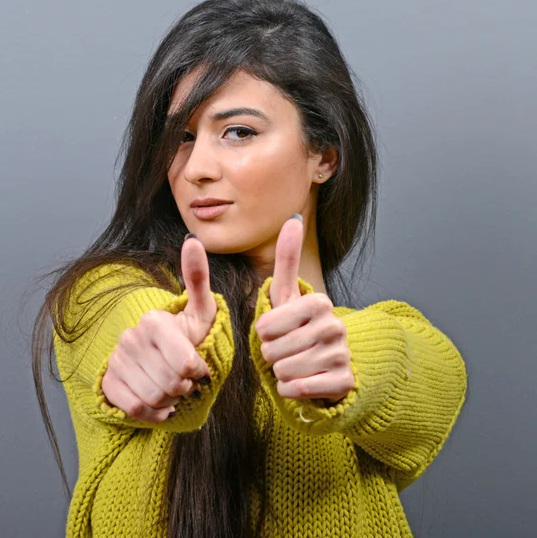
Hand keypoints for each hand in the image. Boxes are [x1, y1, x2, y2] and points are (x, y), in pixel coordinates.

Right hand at [101, 234, 216, 422]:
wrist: (163, 359)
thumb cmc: (189, 335)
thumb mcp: (201, 311)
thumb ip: (198, 279)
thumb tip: (193, 240)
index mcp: (154, 321)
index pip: (186, 364)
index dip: (198, 372)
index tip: (200, 367)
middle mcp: (130, 337)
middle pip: (171, 384)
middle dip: (186, 387)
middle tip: (187, 380)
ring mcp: (116, 360)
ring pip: (153, 398)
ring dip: (171, 400)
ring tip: (174, 388)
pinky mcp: (108, 382)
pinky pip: (134, 409)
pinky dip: (154, 413)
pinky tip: (161, 402)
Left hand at [256, 216, 354, 403]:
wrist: (325, 366)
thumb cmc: (297, 328)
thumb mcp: (288, 295)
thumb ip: (287, 258)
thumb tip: (293, 218)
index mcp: (318, 302)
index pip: (265, 326)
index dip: (263, 334)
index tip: (276, 332)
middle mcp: (334, 325)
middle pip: (273, 351)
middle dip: (271, 355)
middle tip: (286, 351)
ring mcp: (342, 354)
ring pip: (285, 371)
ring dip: (281, 373)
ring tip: (294, 365)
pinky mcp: (344, 381)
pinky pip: (299, 389)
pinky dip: (291, 390)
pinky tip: (301, 382)